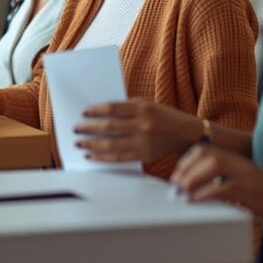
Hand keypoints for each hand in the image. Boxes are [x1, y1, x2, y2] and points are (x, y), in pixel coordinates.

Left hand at [73, 99, 199, 162]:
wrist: (187, 133)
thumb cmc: (164, 117)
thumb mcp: (147, 104)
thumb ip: (127, 107)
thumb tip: (99, 113)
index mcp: (142, 108)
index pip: (112, 108)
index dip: (95, 111)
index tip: (83, 113)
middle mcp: (142, 125)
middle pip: (109, 127)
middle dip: (88, 128)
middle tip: (75, 129)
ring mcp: (143, 141)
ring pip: (111, 145)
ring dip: (91, 144)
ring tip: (79, 143)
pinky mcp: (144, 155)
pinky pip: (118, 158)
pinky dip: (103, 157)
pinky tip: (92, 156)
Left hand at [170, 144, 262, 227]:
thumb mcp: (243, 183)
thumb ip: (224, 180)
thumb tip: (199, 187)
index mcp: (237, 159)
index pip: (207, 149)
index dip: (188, 159)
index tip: (177, 173)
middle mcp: (240, 162)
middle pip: (207, 153)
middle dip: (187, 167)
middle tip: (175, 183)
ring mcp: (246, 174)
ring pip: (213, 166)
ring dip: (192, 178)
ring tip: (181, 191)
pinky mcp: (250, 189)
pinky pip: (223, 188)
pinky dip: (204, 194)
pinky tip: (194, 201)